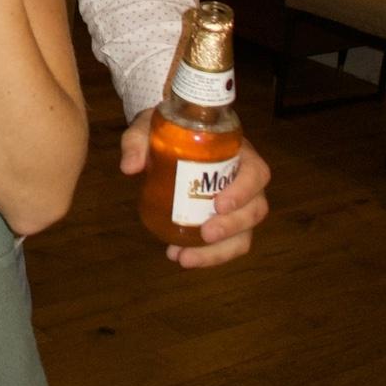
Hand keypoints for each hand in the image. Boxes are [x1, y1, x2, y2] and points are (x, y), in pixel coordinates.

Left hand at [120, 109, 270, 267]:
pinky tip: (179, 256)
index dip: (243, 191)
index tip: (219, 204)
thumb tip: (129, 167)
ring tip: (184, 257)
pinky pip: (227, 243)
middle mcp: (244, 180)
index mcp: (236, 152)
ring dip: (218, 252)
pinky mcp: (224, 220)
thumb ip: (137, 141)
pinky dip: (207, 255)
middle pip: (255, 209)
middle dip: (232, 227)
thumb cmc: (167, 130)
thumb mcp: (149, 127)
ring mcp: (238, 203)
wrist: (166, 138)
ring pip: (244, 234)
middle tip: (205, 234)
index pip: (256, 172)